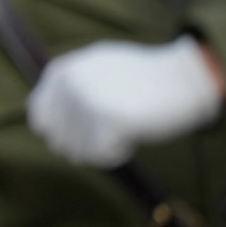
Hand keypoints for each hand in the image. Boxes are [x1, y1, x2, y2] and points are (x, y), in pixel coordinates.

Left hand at [27, 37, 222, 167]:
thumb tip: (39, 123)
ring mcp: (87, 99)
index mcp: (62, 71)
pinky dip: (119, 153)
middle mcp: (69, 83)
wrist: (186, 78)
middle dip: (85, 145)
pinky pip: (101, 157)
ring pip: (80, 153)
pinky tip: (134, 133)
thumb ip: (67, 90)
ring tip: (127, 125)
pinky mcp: (108, 118)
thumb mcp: (96, 70)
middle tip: (113, 130)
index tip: (89, 132)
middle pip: (60, 142)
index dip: (63, 134)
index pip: (40, 119)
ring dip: (104, 149)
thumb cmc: (144, 80)